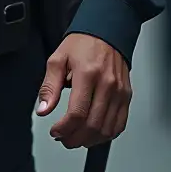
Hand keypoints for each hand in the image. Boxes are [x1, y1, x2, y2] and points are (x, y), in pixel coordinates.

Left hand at [36, 33, 131, 148]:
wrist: (106, 31)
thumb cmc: (82, 44)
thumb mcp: (58, 59)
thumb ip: (49, 86)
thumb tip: (43, 109)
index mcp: (88, 74)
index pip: (77, 113)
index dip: (64, 128)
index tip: (55, 131)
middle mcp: (107, 84)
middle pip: (92, 125)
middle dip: (74, 138)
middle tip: (63, 138)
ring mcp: (119, 92)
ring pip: (107, 129)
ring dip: (90, 140)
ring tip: (76, 137)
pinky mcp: (126, 96)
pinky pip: (119, 124)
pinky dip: (106, 135)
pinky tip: (94, 134)